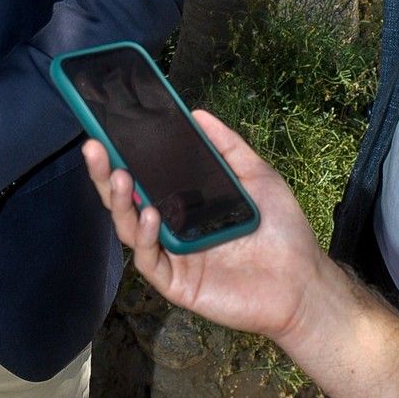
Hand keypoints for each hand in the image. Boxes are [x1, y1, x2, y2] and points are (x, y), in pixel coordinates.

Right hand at [83, 113, 331, 355]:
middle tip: (95, 147)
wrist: (303, 281)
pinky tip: (149, 214)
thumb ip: (227, 146)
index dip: (123, 156)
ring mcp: (172, 256)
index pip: (145, 178)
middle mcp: (172, 228)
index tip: (106, 130)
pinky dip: (145, 236)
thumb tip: (196, 114)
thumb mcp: (257, 176)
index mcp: (185, 204)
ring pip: (131, 229)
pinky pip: (150, 260)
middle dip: (106, 174)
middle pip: (128, 201)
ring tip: (118, 175)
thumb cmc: (282, 231)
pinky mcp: (178, 283)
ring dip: (121, 202)